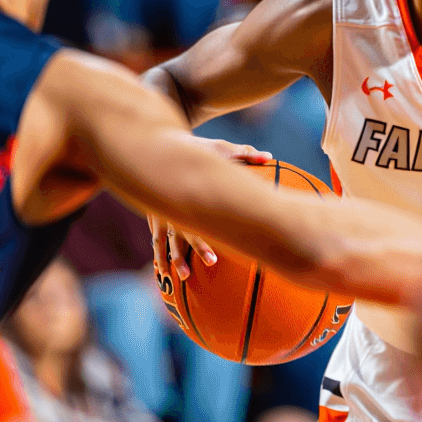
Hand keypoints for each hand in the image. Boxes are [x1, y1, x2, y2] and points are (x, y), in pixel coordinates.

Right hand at [149, 139, 271, 280]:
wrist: (159, 144)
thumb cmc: (194, 147)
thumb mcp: (219, 148)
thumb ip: (243, 154)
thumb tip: (268, 157)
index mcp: (186, 194)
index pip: (195, 224)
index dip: (203, 245)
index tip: (214, 260)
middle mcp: (171, 206)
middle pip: (180, 236)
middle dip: (189, 255)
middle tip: (205, 269)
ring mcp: (159, 210)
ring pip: (162, 241)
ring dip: (172, 259)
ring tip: (183, 277)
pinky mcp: (154, 212)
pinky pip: (155, 236)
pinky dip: (159, 252)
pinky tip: (161, 268)